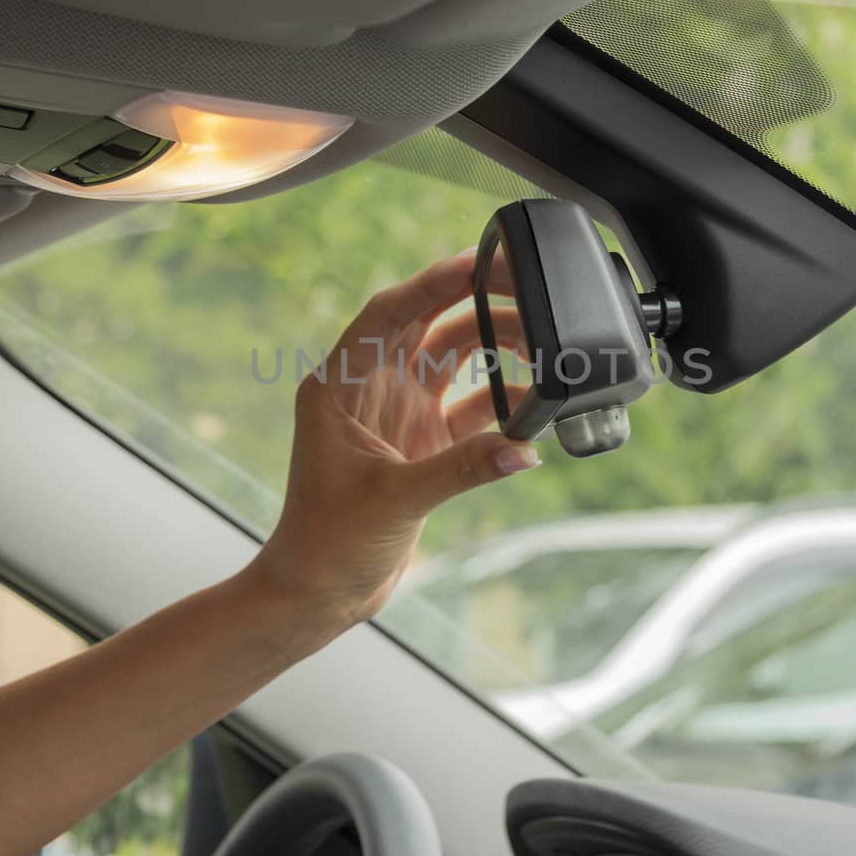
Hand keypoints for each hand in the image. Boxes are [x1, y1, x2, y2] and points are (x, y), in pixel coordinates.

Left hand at [248, 251, 538, 629]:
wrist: (317, 595)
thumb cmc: (326, 544)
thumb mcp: (394, 500)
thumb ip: (462, 469)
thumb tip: (525, 448)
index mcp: (339, 386)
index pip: (387, 313)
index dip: (431, 283)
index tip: (477, 260)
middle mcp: (368, 390)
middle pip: (425, 323)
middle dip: (472, 299)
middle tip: (520, 279)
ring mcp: (397, 415)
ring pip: (452, 359)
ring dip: (493, 345)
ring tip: (539, 334)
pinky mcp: (422, 446)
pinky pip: (470, 408)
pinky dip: (501, 401)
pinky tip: (536, 399)